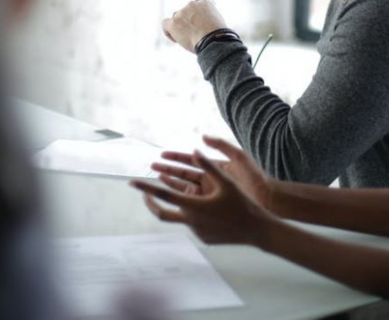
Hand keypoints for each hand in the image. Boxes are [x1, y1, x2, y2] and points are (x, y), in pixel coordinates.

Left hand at [132, 149, 273, 245]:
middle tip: (142, 192)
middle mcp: (191, 221)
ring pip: (180, 216)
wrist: (256, 230)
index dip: (146, 188)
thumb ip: (209, 166)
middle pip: (162, 212)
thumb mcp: (226, 182)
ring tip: (185, 190)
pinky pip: (192, 223)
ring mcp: (196, 232)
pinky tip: (209, 207)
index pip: (163, 195)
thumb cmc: (242, 204)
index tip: (132, 182)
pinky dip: (193, 213)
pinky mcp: (203, 238)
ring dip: (178, 204)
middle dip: (150, 201)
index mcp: (194, 206)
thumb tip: (195, 150)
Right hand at [151, 136, 274, 210]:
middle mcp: (212, 180)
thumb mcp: (239, 157)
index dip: (175, 157)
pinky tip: (171, 200)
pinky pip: (194, 203)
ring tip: (157, 180)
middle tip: (151, 168)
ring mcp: (212, 194)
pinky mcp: (213, 207)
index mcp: (216, 167)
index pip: (191, 160)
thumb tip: (203, 137)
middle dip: (168, 170)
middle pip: (185, 174)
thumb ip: (221, 145)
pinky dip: (182, 200)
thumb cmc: (255, 178)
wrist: (268, 199)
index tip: (161, 155)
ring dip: (171, 184)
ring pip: (186, 188)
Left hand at [161, 0, 226, 51]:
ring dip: (180, 27)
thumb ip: (208, 18)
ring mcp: (181, 13)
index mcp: (204, 3)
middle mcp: (191, 4)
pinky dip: (168, 32)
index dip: (197, 17)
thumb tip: (203, 23)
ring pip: (176, 19)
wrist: (212, 41)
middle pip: (185, 12)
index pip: (197, 8)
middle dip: (188, 22)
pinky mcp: (173, 22)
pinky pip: (165, 23)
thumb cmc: (217, 36)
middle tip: (194, 34)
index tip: (200, 26)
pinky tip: (176, 40)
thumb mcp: (218, 22)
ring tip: (188, 39)